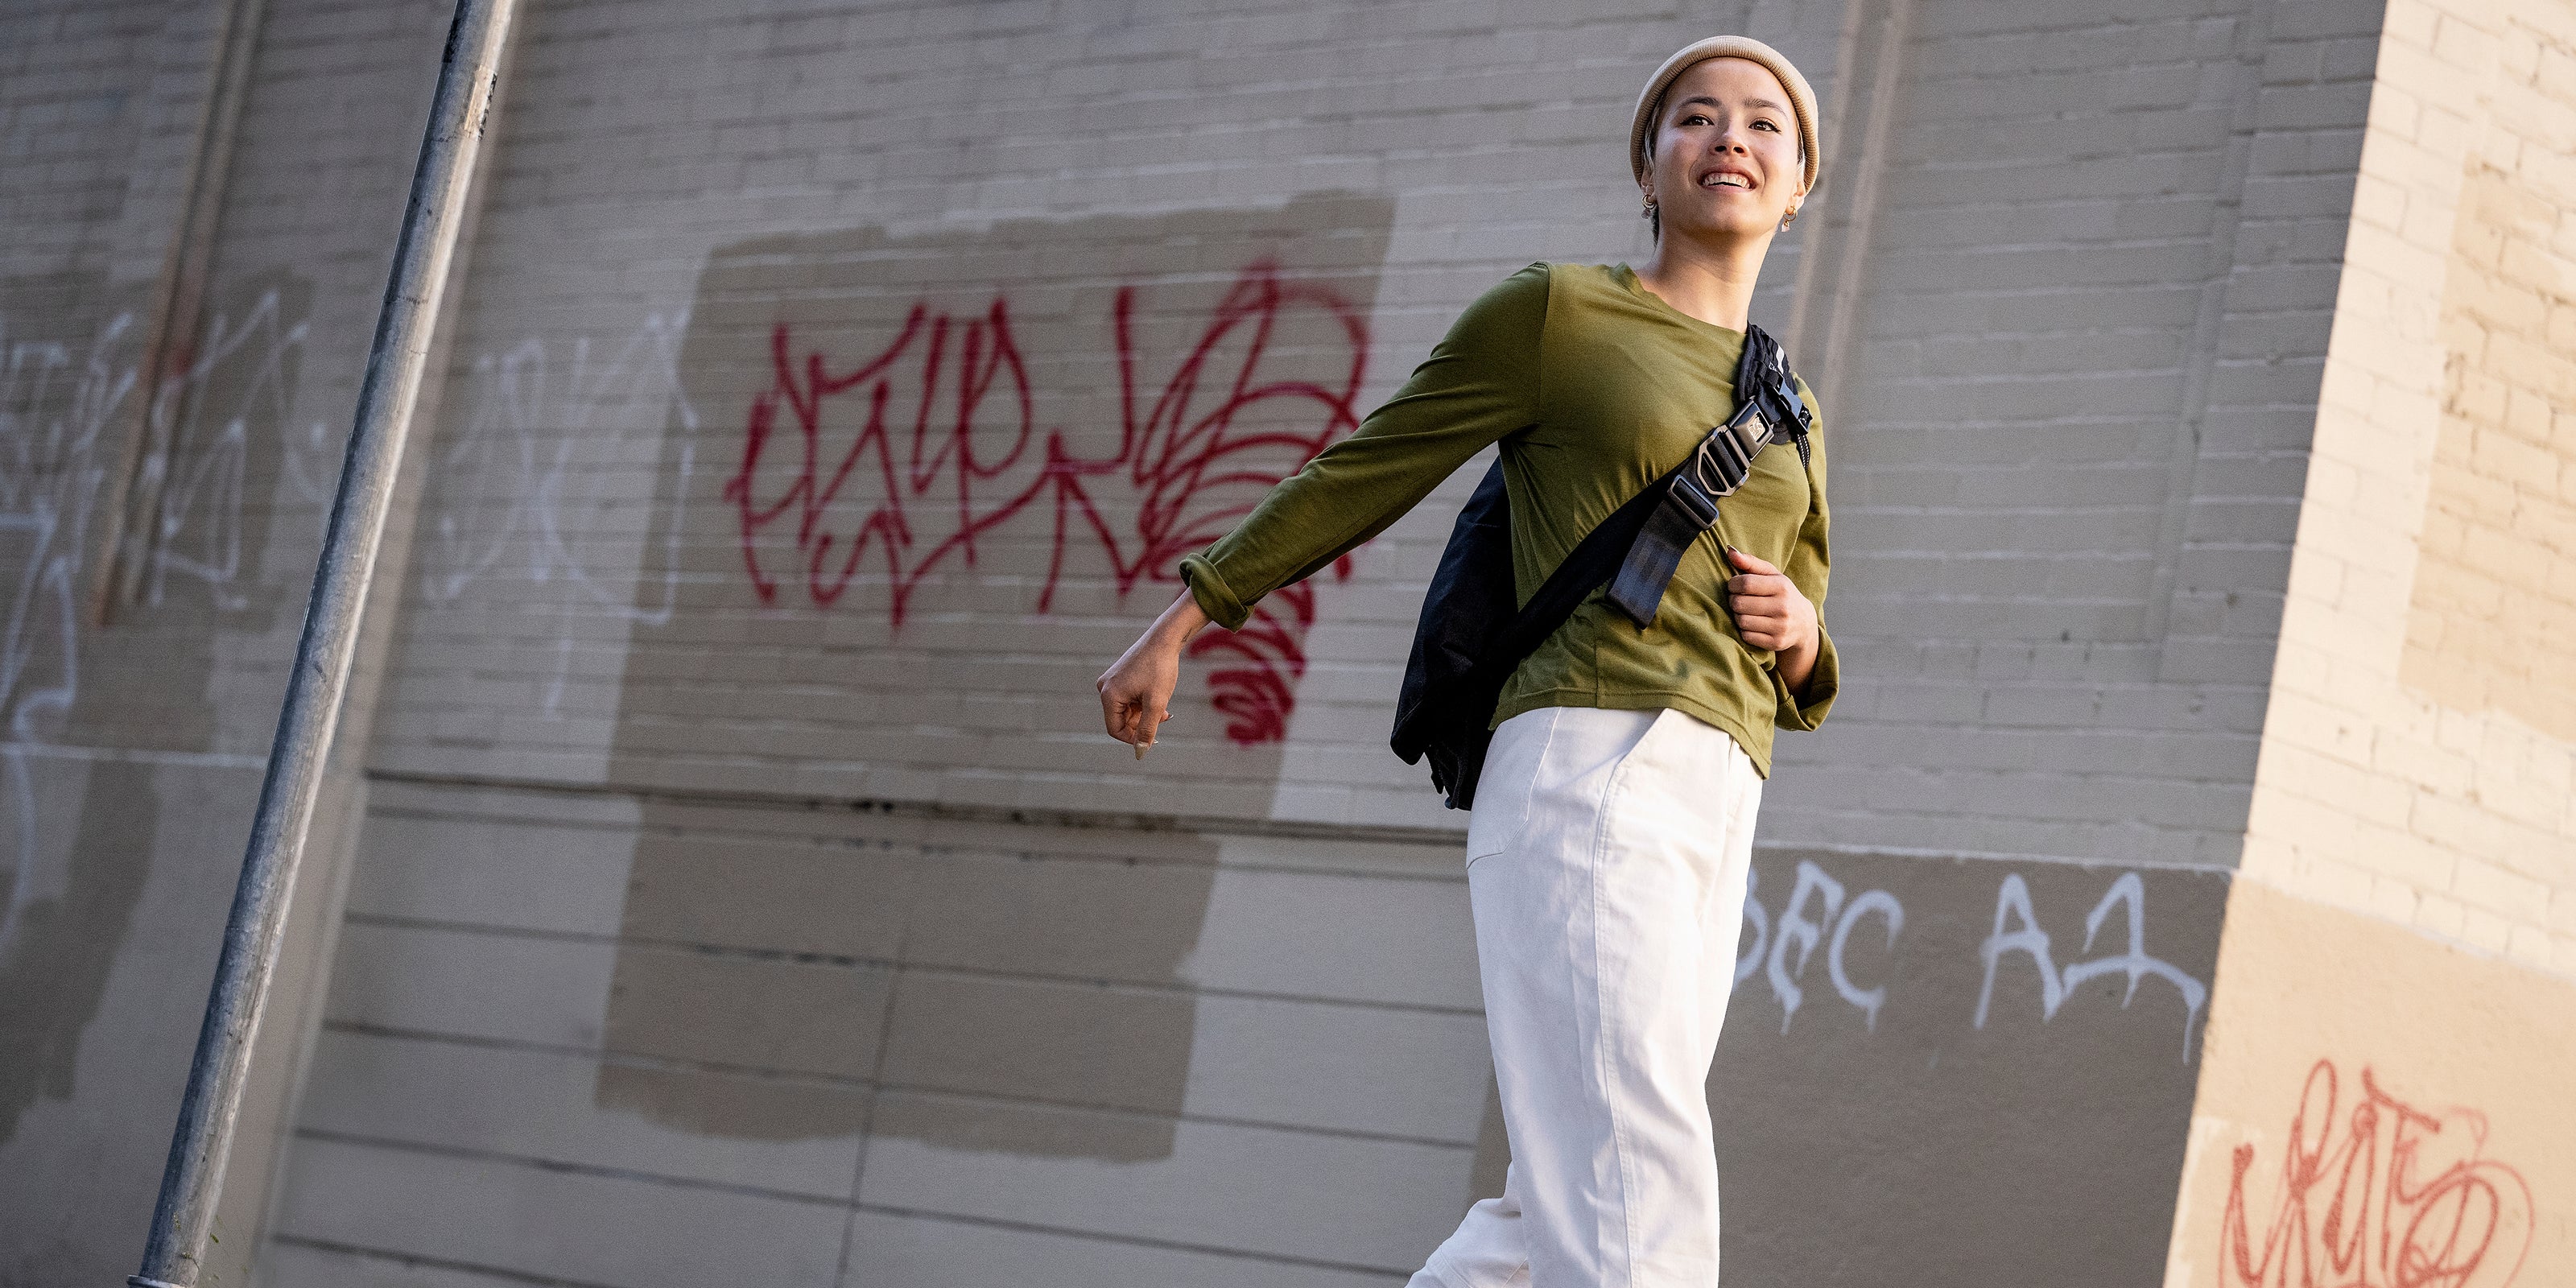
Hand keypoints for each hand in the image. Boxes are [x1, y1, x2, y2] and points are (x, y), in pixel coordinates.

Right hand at [1096, 592, 1209, 755]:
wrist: (1165, 639)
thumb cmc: (1160, 669)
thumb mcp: (1156, 703)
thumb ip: (1147, 729)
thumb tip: (1141, 752)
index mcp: (1109, 695)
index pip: (1115, 730)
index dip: (1133, 738)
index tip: (1153, 738)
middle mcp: (1104, 688)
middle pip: (1121, 720)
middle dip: (1142, 723)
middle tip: (1164, 718)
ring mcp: (1111, 681)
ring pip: (1127, 710)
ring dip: (1145, 713)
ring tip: (1164, 708)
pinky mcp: (1119, 676)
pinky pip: (1129, 699)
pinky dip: (1143, 702)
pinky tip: (1158, 696)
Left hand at [1722, 547, 1814, 657]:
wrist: (1804, 623)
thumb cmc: (1781, 594)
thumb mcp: (1772, 575)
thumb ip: (1751, 562)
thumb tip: (1729, 551)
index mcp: (1782, 586)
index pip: (1745, 583)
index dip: (1733, 584)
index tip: (1734, 586)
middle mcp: (1783, 607)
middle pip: (1739, 603)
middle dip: (1734, 600)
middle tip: (1739, 599)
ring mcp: (1780, 627)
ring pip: (1741, 621)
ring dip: (1738, 616)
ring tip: (1745, 611)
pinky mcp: (1776, 643)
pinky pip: (1746, 636)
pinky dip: (1744, 630)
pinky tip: (1752, 624)